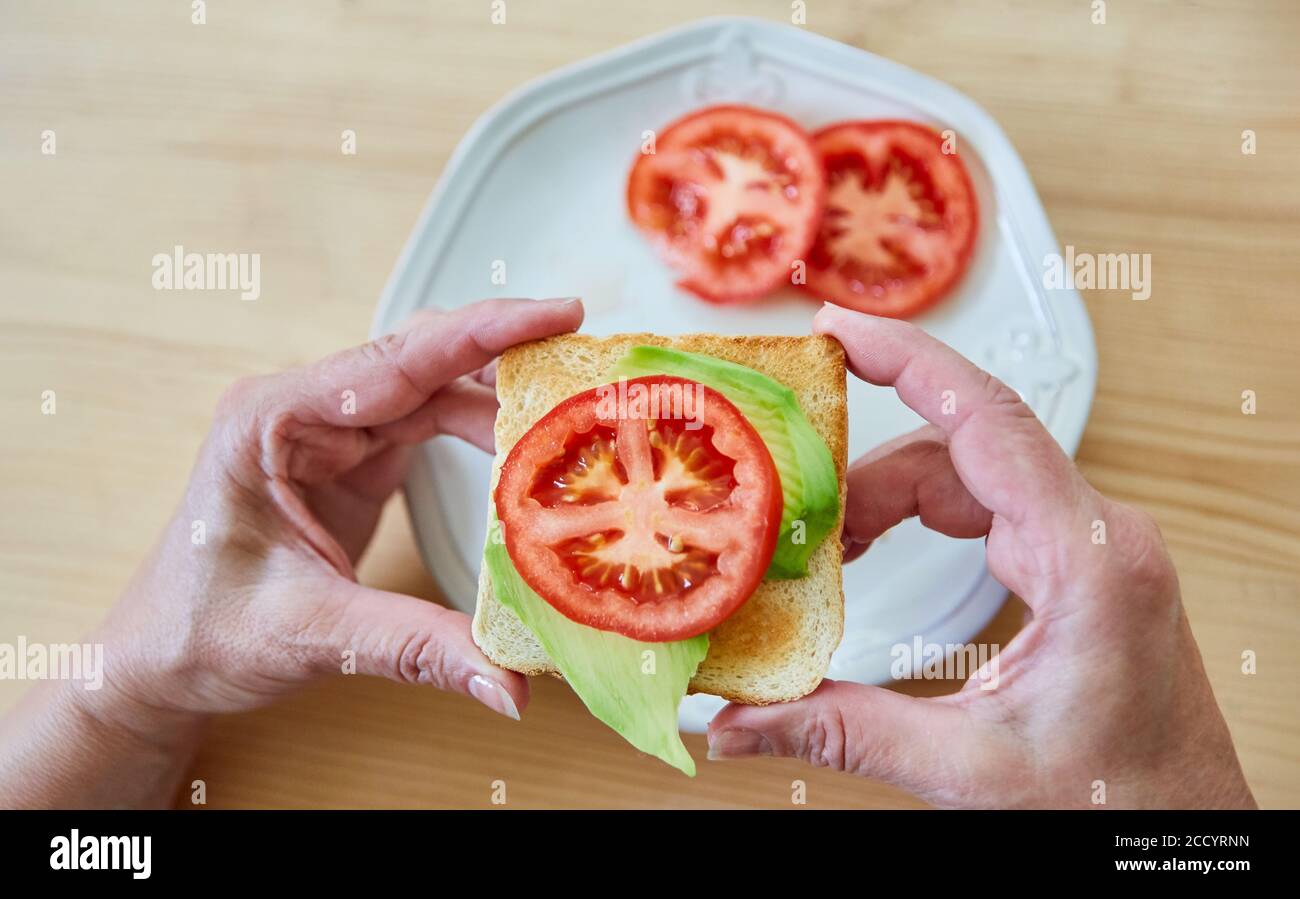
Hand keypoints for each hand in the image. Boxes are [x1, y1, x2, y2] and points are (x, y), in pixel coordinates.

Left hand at [0, 297, 582, 807]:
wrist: (160, 659)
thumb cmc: (199, 630)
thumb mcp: (309, 635)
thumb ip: (412, 648)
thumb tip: (508, 684)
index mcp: (272, 421)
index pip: (394, 361)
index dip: (483, 333)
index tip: (557, 313)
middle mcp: (302, 410)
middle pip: (422, 359)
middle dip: (505, 354)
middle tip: (586, 359)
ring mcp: (329, 432)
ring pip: (433, 388)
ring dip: (500, 398)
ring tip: (571, 411)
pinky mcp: (352, 459)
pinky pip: (429, 423)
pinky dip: (482, 431)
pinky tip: (524, 448)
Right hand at [707, 303, 1254, 809]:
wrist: (1179, 829)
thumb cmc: (1115, 798)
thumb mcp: (969, 769)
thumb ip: (846, 733)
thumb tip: (740, 721)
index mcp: (1088, 563)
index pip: (990, 421)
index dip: (909, 362)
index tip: (839, 330)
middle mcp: (1096, 536)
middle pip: (961, 452)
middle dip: (866, 476)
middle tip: (791, 505)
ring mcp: (1088, 545)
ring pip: (968, 476)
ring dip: (888, 500)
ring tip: (826, 542)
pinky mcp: (1073, 564)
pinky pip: (986, 506)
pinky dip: (920, 517)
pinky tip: (876, 545)